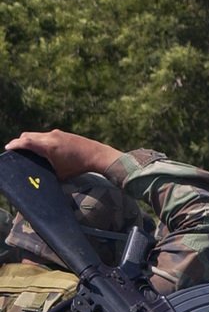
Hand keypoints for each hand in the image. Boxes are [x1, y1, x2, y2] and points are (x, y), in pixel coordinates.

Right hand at [5, 130, 121, 179]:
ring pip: (37, 135)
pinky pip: (46, 135)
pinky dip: (40, 140)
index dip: (15, 144)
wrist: (97, 155)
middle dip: (20, 142)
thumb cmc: (78, 167)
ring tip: (28, 149)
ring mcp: (57, 133)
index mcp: (47, 145)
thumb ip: (47, 171)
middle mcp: (50, 136)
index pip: (25, 141)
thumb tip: (39, 178)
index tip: (8, 148)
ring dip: (31, 140)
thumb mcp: (60, 173)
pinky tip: (42, 148)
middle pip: (28, 136)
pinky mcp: (62, 134)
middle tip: (15, 149)